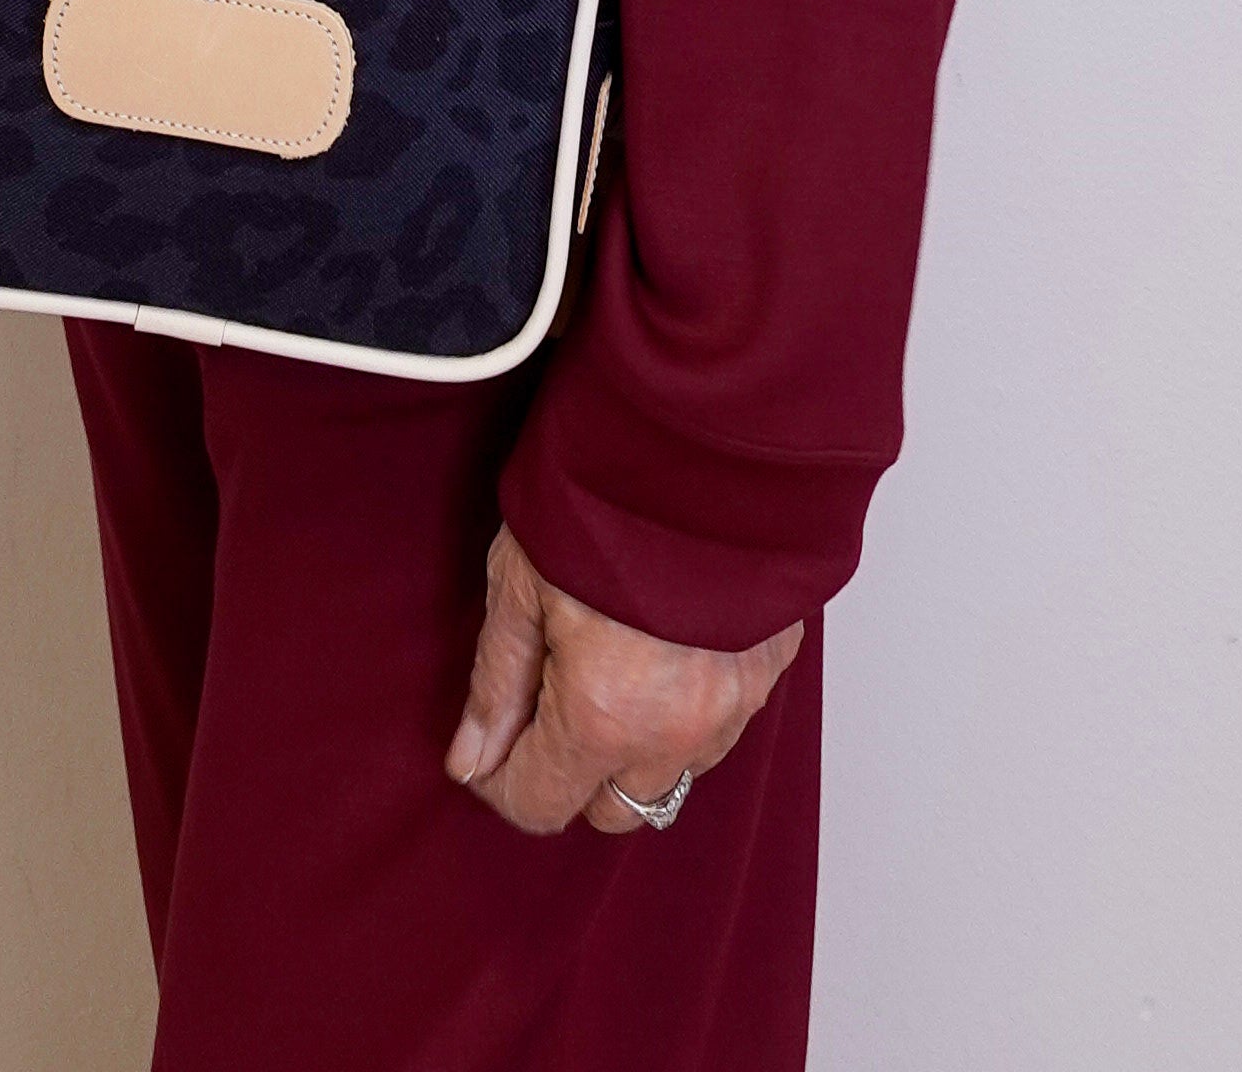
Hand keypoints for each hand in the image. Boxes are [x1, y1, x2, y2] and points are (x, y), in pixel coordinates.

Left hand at [444, 523, 805, 836]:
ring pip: (673, 774)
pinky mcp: (770, 669)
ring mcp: (732, 705)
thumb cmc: (606, 494)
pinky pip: (722, 726)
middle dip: (573, 772)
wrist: (704, 431)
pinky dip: (689, 710)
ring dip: (637, 746)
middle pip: (612, 809)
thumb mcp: (520, 583)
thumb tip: (470, 762)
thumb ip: (496, 685)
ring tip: (613, 665)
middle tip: (550, 699)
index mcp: (601, 716)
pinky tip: (667, 645)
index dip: (503, 782)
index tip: (491, 750)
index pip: (541, 804)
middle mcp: (674, 731)